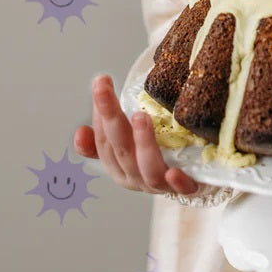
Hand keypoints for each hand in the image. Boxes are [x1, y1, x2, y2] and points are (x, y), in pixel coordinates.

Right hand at [73, 74, 198, 196]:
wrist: (190, 180)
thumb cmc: (153, 155)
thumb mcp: (126, 144)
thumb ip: (105, 137)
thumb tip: (80, 132)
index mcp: (118, 166)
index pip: (103, 140)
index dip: (100, 113)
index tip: (101, 82)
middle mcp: (135, 177)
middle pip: (121, 149)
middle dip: (111, 117)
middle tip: (105, 88)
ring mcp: (160, 185)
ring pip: (148, 169)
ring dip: (143, 143)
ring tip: (141, 116)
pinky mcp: (187, 189)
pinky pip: (183, 189)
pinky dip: (177, 182)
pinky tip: (174, 172)